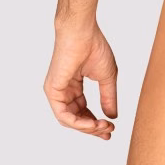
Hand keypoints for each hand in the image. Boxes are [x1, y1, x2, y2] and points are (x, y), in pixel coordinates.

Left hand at [43, 22, 117, 138]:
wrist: (82, 32)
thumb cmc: (94, 47)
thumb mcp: (107, 78)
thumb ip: (108, 97)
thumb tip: (112, 117)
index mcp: (74, 86)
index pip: (83, 111)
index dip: (96, 122)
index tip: (111, 128)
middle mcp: (64, 91)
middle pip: (76, 118)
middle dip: (93, 128)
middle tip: (109, 131)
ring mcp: (57, 92)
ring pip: (69, 120)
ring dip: (87, 128)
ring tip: (103, 127)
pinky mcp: (52, 91)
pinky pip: (63, 115)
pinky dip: (78, 123)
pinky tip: (92, 124)